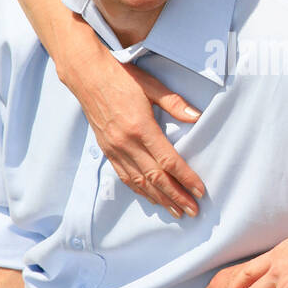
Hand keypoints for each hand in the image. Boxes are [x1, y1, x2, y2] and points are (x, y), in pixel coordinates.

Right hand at [68, 48, 205, 218]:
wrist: (87, 76)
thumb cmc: (121, 77)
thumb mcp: (151, 85)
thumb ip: (174, 103)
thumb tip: (196, 117)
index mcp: (140, 127)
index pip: (168, 160)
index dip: (186, 178)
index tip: (200, 190)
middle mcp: (126, 143)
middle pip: (155, 178)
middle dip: (176, 196)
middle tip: (193, 211)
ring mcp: (114, 149)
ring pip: (140, 182)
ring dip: (160, 199)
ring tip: (176, 211)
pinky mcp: (107, 150)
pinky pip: (125, 176)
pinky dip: (140, 190)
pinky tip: (151, 197)